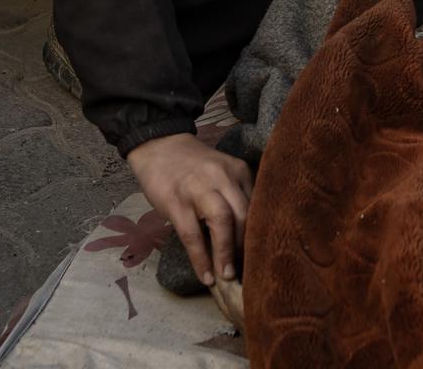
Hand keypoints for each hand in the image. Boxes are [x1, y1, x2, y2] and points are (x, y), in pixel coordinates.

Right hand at [125, 133, 253, 285]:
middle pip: (244, 214)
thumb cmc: (194, 166)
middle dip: (247, 247)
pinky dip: (200, 258)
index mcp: (239, 171)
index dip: (261, 235)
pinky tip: (205, 275)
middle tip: (247, 272)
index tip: (262, 258)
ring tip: (227, 276)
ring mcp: (198, 188)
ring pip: (222, 222)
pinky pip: (192, 235)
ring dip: (226, 254)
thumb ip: (236, 195)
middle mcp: (223, 177)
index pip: (257, 206)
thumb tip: (249, 239)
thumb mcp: (223, 172)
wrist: (159, 146)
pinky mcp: (176, 201)